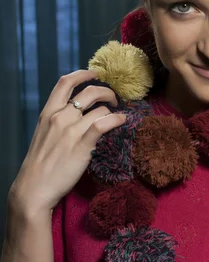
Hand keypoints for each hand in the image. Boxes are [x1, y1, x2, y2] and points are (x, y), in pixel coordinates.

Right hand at [9, 69, 125, 215]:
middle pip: (89, 91)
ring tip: (118, 115)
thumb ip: (58, 121)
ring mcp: (72, 131)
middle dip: (106, 91)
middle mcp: (60, 117)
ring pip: (100, 108)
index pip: (65, 83)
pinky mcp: (83, 145)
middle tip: (114, 99)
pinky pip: (105, 124)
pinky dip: (117, 119)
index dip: (83, 74)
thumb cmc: (40, 164)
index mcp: (48, 113)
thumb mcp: (44, 135)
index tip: (95, 73)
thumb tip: (77, 114)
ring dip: (113, 109)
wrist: (34, 188)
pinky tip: (122, 121)